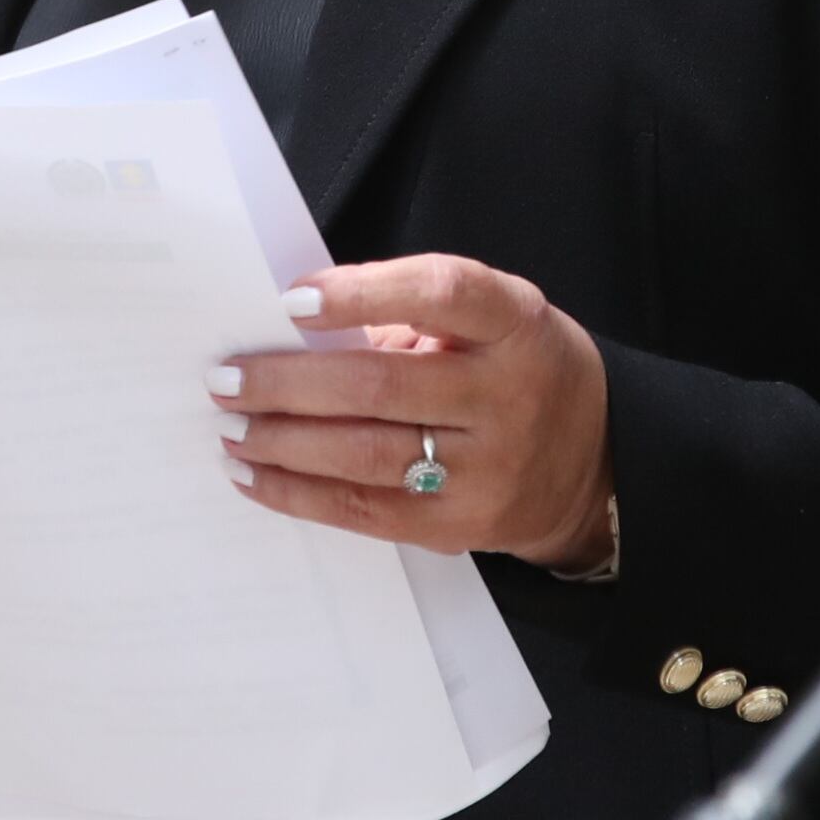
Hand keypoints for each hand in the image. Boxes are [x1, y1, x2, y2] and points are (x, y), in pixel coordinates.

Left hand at [209, 255, 613, 568]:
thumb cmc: (516, 365)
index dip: (363, 293)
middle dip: (287, 382)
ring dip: (281, 441)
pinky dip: (298, 494)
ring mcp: (488, 468)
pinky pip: (364, 512)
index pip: (440, 293)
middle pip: (380, 385)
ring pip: (364, 455)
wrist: (595, 458)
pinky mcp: (462, 526)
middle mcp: (507, 395)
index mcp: (515, 323)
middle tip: (224, 376)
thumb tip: (290, 328)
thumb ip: (408, 314)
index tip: (291, 299)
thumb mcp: (491, 318)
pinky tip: (255, 475)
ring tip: (230, 425)